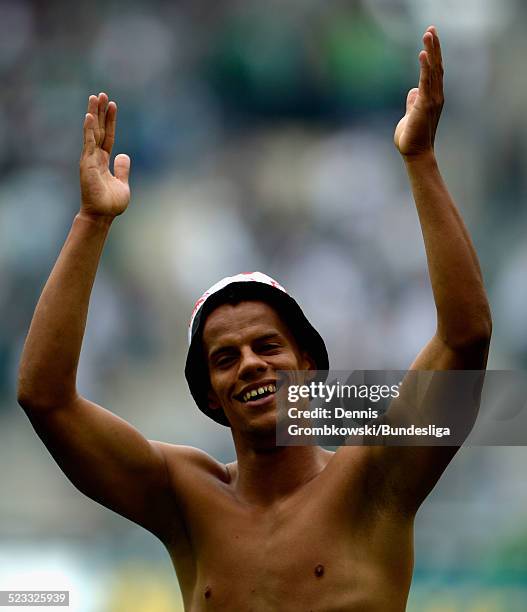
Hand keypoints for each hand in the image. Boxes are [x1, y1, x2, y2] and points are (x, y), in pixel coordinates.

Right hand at [79, 93, 130, 217]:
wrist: (102, 215)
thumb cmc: (111, 203)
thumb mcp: (123, 183)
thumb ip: (122, 169)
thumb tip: (124, 155)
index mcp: (104, 160)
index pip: (107, 136)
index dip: (110, 121)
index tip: (112, 105)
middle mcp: (95, 157)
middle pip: (98, 129)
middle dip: (100, 111)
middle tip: (101, 94)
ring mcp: (90, 159)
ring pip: (92, 132)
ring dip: (93, 114)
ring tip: (95, 97)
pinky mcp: (87, 163)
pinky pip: (88, 143)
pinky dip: (89, 129)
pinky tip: (89, 115)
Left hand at [394, 26, 443, 157]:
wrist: (414, 153)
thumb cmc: (411, 137)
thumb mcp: (410, 115)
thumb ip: (413, 102)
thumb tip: (413, 91)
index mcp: (432, 97)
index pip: (433, 71)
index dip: (432, 54)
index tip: (430, 37)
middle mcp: (435, 96)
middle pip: (436, 66)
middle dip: (434, 47)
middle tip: (431, 28)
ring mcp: (432, 100)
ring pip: (433, 71)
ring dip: (431, 51)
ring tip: (428, 33)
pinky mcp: (425, 105)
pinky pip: (426, 82)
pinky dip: (425, 67)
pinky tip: (423, 54)